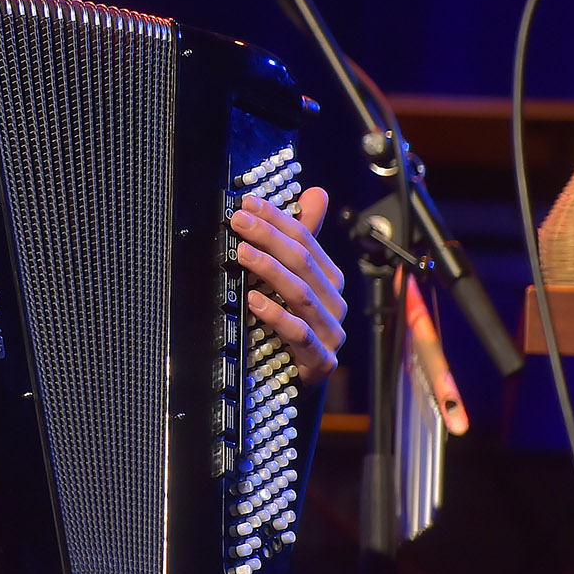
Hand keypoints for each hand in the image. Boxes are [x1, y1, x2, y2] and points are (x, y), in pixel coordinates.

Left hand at [231, 186, 347, 385]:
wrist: (295, 381)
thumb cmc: (291, 325)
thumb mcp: (292, 278)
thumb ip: (301, 238)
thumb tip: (316, 192)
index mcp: (328, 278)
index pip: (305, 240)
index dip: (277, 219)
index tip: (247, 203)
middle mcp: (333, 302)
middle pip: (304, 262)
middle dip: (270, 237)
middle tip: (239, 220)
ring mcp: (330, 332)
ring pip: (302, 294)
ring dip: (270, 270)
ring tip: (242, 253)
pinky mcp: (321, 360)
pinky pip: (300, 334)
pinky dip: (276, 315)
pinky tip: (254, 300)